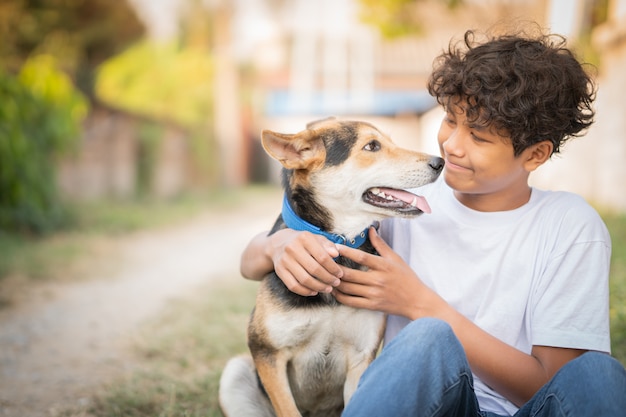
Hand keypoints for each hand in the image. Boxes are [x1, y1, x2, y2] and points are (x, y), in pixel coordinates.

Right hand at [268, 228, 343, 295]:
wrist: (279, 243)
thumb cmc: (304, 242)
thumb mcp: (316, 239)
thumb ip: (328, 245)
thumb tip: (336, 254)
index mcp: (304, 238)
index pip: (322, 257)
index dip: (333, 268)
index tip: (340, 274)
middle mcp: (292, 248)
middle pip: (314, 269)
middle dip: (328, 279)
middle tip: (336, 283)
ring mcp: (284, 260)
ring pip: (304, 279)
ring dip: (319, 287)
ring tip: (328, 289)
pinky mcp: (279, 271)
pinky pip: (293, 286)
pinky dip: (305, 291)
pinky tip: (314, 292)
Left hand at [333, 227, 447, 318]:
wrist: (416, 301)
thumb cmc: (406, 277)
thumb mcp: (395, 258)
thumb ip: (380, 244)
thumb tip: (370, 229)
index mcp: (384, 266)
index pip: (361, 257)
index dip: (346, 251)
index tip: (335, 247)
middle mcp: (378, 280)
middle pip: (350, 274)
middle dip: (335, 269)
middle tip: (324, 262)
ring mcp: (374, 294)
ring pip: (347, 288)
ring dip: (334, 282)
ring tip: (326, 276)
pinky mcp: (372, 305)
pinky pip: (350, 301)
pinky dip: (339, 296)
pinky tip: (333, 290)